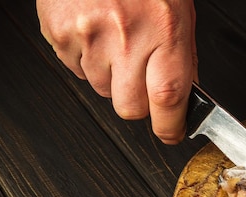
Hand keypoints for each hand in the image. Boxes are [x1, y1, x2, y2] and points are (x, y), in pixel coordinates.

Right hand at [37, 0, 196, 143]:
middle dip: (137, 103)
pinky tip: (95, 32)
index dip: (170, 126)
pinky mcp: (60, 33)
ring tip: (115, 40)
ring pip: (101, 89)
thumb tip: (184, 99)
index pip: (168, 98)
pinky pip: (75, 69)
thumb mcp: (179, 13)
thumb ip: (182, 58)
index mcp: (164, 30)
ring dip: (111, 77)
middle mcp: (126, 36)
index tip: (172, 133)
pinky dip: (85, 59)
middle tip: (140, 79)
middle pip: (129, 108)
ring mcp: (89, 36)